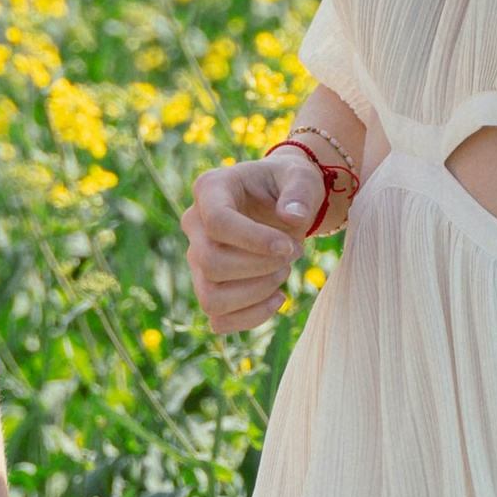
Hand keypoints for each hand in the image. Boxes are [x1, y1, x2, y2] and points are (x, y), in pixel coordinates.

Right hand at [184, 148, 329, 333]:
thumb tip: (293, 219)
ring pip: (211, 298)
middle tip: (292, 253)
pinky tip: (277, 297)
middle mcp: (194, 224)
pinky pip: (219, 319)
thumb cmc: (287, 185)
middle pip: (211, 263)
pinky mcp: (209, 286)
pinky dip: (251, 317)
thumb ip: (300, 193)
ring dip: (256, 294)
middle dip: (260, 267)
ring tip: (283, 271)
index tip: (289, 246)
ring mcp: (198, 258)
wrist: (281, 202)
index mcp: (210, 189)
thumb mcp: (301, 177)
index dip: (254, 240)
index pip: (218, 222)